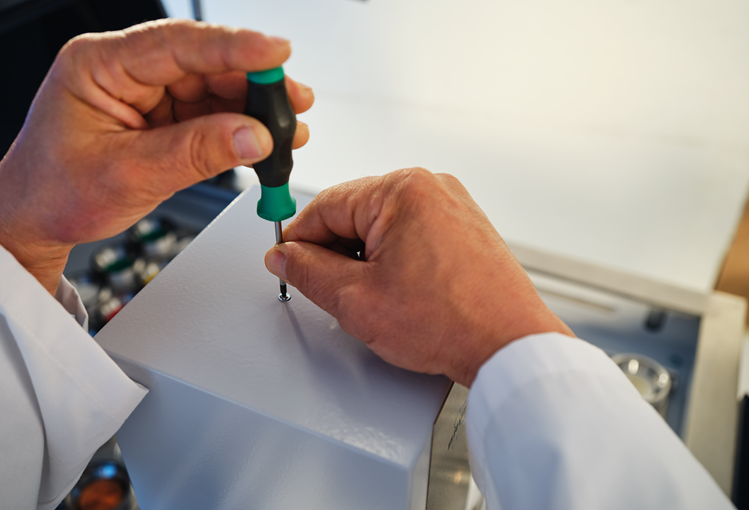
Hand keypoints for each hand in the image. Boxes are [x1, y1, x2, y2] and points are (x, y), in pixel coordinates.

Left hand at [0, 19, 313, 294]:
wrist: (34, 222)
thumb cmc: (54, 192)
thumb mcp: (126, 174)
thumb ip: (194, 153)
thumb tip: (253, 136)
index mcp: (99, 65)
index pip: (176, 44)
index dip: (232, 45)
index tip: (276, 52)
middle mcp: (126, 72)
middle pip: (203, 63)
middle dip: (254, 82)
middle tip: (293, 101)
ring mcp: (147, 95)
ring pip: (213, 89)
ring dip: (253, 108)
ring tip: (289, 127)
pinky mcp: (162, 119)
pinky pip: (210, 116)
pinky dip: (240, 130)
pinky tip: (266, 139)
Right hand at [264, 169, 573, 386]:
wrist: (511, 347)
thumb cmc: (451, 322)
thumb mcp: (356, 301)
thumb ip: (308, 272)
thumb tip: (285, 256)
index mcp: (402, 190)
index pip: (325, 205)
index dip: (298, 238)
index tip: (286, 261)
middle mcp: (431, 187)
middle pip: (354, 212)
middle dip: (335, 252)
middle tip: (328, 290)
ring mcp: (452, 206)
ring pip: (382, 225)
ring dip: (364, 257)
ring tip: (372, 299)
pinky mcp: (465, 227)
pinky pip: (411, 233)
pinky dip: (393, 258)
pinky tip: (397, 292)